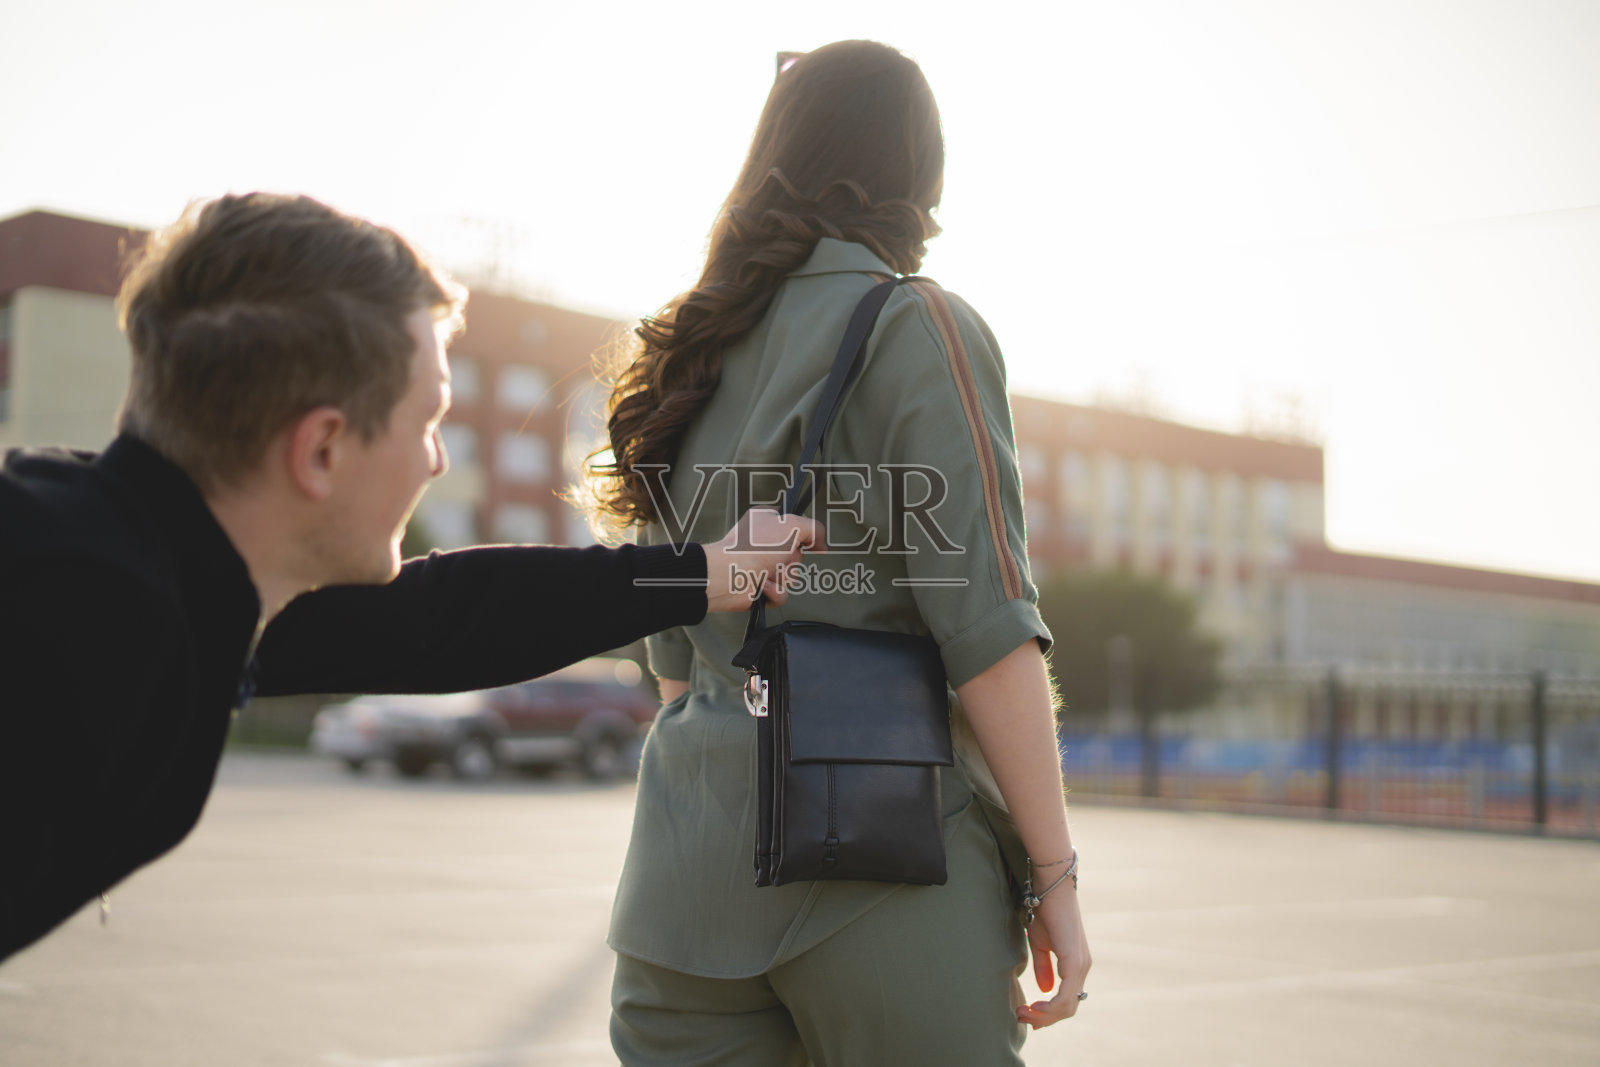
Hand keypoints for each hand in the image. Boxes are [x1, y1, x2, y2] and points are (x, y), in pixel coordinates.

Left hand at [702, 508, 824, 611]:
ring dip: (783, 577)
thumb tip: (821, 542)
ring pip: (790, 576)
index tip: (803, 540)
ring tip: (768, 572)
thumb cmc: (750, 548)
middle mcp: (762, 543)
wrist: (729, 576)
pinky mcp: (758, 586)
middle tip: (780, 557)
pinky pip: (781, 593)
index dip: (802, 535)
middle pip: (796, 555)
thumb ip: (814, 528)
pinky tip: (762, 585)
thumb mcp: (792, 526)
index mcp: (766, 522)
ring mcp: (760, 565)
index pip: (795, 527)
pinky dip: (774, 592)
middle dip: (792, 561)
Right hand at [1015, 884, 1091, 1028]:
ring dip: (1044, 1016)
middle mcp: (1083, 967)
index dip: (1048, 1013)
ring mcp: (1080, 965)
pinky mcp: (1074, 962)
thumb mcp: (1040, 943)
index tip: (1026, 1014)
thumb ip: (1044, 967)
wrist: (1051, 887)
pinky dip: (1050, 1008)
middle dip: (1044, 1019)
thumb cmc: (1044, 910)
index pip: (1067, 999)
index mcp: (1076, 964)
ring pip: (1067, 1006)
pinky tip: (1035, 1006)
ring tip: (1023, 1012)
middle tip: (1021, 1017)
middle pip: (1068, 1008)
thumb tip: (1045, 990)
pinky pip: (1065, 996)